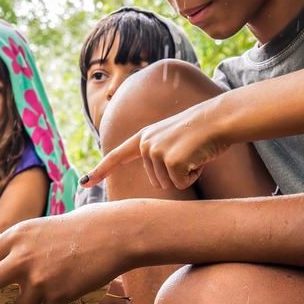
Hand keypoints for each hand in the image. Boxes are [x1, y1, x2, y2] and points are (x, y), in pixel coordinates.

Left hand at [0, 211, 130, 303]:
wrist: (111, 234)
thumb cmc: (72, 231)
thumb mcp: (35, 230)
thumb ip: (8, 247)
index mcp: (15, 238)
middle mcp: (21, 259)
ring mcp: (38, 280)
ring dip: (32, 302)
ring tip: (54, 282)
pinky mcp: (56, 297)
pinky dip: (58, 302)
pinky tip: (72, 283)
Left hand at [80, 99, 228, 191]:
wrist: (218, 119)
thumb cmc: (201, 131)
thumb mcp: (172, 138)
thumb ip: (157, 152)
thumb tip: (156, 174)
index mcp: (143, 136)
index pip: (117, 155)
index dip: (100, 170)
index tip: (85, 181)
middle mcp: (145, 143)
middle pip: (155, 181)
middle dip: (175, 174)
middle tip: (188, 153)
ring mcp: (156, 151)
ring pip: (168, 184)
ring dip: (185, 175)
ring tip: (193, 153)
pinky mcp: (170, 161)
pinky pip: (181, 183)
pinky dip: (193, 175)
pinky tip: (198, 157)